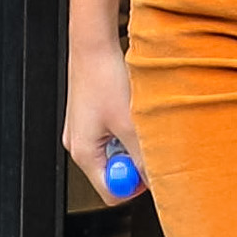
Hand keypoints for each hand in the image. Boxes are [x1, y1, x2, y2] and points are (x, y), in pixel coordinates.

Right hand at [65, 39, 143, 205]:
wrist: (93, 44)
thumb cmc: (104, 77)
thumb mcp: (130, 123)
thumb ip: (143, 156)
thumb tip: (157, 180)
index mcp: (84, 153)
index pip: (112, 192)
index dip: (137, 185)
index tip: (155, 171)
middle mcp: (80, 145)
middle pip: (115, 172)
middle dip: (136, 160)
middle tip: (150, 141)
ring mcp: (85, 131)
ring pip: (118, 151)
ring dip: (134, 141)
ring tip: (139, 119)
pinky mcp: (92, 117)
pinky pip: (115, 134)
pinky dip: (128, 126)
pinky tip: (132, 108)